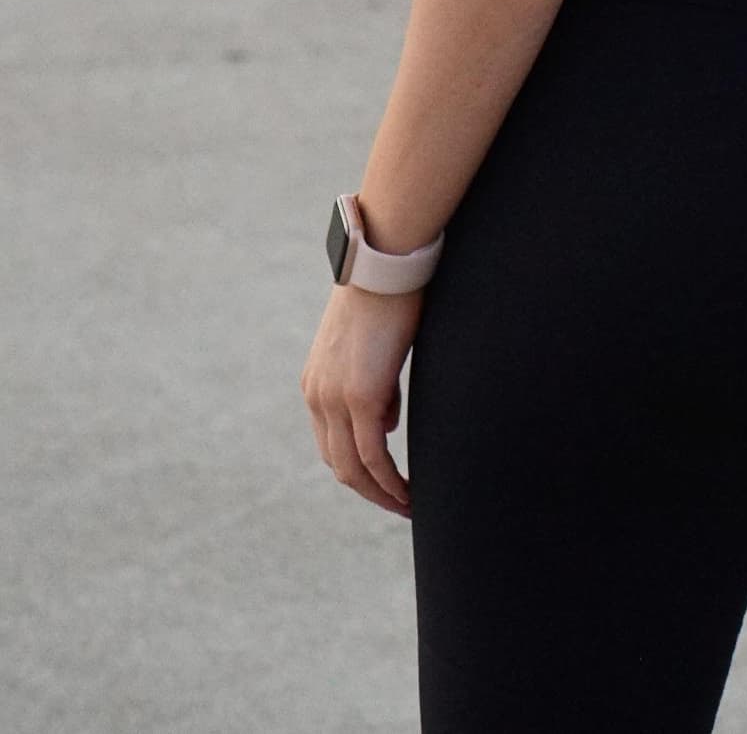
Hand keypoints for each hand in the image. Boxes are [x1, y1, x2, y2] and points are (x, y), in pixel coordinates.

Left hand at [300, 284, 422, 516]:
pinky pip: (374, 457)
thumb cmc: (387, 293)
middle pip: (337, 464)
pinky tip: (408, 494)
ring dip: (380, 494)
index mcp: (316, 382)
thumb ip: (374, 384)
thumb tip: (388, 423)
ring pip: (353, 469)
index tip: (385, 481)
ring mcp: (336, 398)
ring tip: (407, 506)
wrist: (385, 262)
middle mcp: (318, 395)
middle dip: (369, 490)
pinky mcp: (361, 396)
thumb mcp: (372, 346)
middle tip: (399, 503)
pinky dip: (390, 483)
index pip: (331, 443)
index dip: (358, 468)